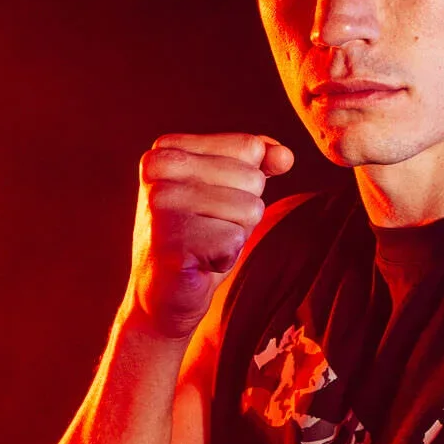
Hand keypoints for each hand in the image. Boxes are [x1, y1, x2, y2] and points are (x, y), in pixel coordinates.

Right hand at [126, 132, 293, 339]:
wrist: (160, 296)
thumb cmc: (198, 240)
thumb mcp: (228, 193)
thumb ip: (256, 165)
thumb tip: (285, 155)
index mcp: (168, 149)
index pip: (248, 147)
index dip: (243, 185)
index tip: (209, 207)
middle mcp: (159, 168)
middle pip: (252, 179)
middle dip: (241, 214)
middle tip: (205, 232)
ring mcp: (162, 204)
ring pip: (249, 210)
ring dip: (234, 237)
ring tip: (202, 247)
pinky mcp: (171, 241)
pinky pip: (235, 242)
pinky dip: (224, 260)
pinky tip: (197, 263)